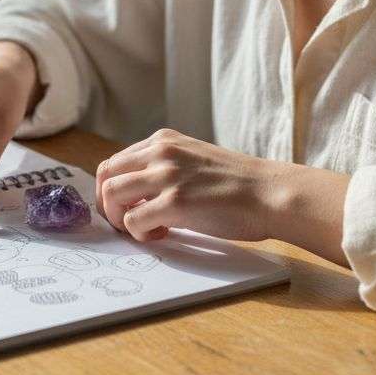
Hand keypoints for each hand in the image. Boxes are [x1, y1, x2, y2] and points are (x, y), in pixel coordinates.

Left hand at [96, 128, 270, 241]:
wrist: (270, 193)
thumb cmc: (237, 184)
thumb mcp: (193, 159)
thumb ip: (164, 168)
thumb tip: (133, 195)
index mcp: (163, 140)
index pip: (114, 162)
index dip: (112, 190)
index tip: (127, 207)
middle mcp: (160, 152)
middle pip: (105, 176)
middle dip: (108, 204)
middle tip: (127, 222)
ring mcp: (166, 175)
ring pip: (112, 196)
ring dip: (120, 219)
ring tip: (146, 228)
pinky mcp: (175, 202)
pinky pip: (133, 220)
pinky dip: (140, 233)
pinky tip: (163, 234)